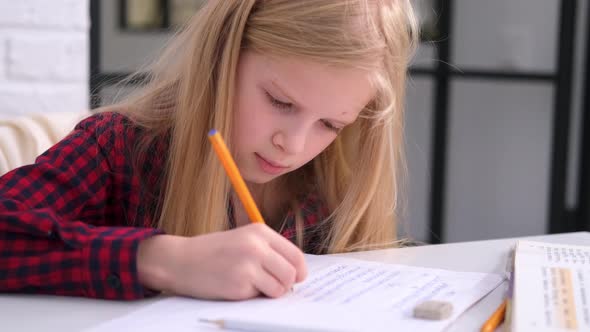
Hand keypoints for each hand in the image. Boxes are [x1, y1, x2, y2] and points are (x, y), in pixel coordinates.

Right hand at [137, 223, 306, 299]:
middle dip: (286, 284)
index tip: (295, 278)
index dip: (299, 270)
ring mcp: (249, 264)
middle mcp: (257, 246)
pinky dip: (252, 297)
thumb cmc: (213, 253)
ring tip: (252, 286)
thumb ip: (268, 251)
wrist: (180, 260)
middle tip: (271, 286)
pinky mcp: (239, 283)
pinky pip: (260, 297)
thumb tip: (296, 273)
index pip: (295, 254)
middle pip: (292, 273)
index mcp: (260, 231)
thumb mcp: (243, 240)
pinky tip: (236, 287)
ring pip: (281, 288)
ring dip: (270, 292)